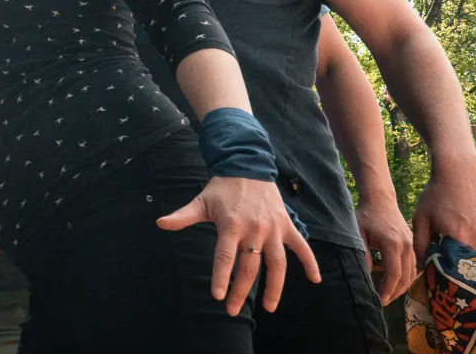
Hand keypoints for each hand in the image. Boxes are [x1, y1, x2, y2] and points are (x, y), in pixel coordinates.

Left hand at [158, 176, 321, 314]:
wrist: (248, 165)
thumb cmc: (222, 187)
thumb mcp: (201, 201)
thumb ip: (183, 216)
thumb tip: (160, 223)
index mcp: (231, 225)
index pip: (225, 256)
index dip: (221, 277)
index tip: (218, 296)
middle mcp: (254, 229)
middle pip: (249, 267)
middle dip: (241, 291)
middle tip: (232, 310)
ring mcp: (273, 229)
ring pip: (277, 264)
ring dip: (275, 287)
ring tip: (270, 308)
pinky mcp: (286, 226)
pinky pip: (302, 247)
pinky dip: (310, 262)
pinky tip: (315, 280)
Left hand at [356, 193, 415, 302]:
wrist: (380, 199)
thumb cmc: (366, 215)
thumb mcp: (358, 233)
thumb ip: (363, 254)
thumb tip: (365, 276)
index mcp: (393, 244)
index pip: (394, 275)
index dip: (388, 290)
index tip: (380, 300)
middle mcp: (407, 246)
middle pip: (406, 277)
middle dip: (395, 292)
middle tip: (383, 301)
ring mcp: (412, 245)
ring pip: (412, 273)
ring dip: (402, 286)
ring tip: (389, 294)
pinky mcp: (413, 244)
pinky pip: (414, 265)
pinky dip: (407, 276)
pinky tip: (396, 282)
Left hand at [411, 165, 475, 262]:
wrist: (459, 171)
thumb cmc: (436, 194)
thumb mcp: (421, 217)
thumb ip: (420, 244)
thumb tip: (422, 268)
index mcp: (457, 237)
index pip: (451, 267)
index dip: (443, 269)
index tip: (436, 267)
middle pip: (465, 261)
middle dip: (454, 260)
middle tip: (443, 250)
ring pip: (475, 252)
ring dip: (465, 250)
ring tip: (453, 235)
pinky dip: (474, 240)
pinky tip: (464, 227)